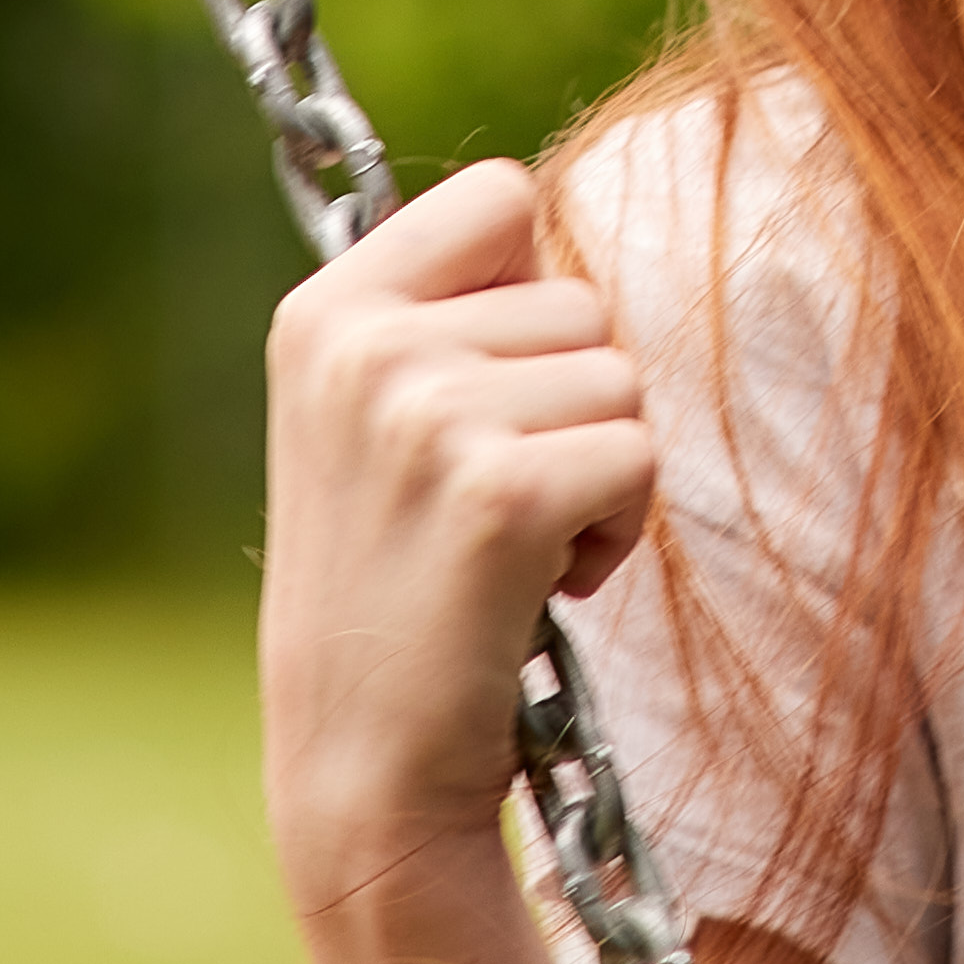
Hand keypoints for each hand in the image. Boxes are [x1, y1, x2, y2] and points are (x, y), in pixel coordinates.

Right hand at [262, 160, 655, 877]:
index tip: (481, 393)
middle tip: (491, 505)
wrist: (361, 768)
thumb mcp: (370, 421)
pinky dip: (618, 530)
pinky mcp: (500, 491)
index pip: (499, 195)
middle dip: (571, 404)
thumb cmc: (394, 590)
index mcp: (324, 311)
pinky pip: (638, 457)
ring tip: (510, 548)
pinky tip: (540, 587)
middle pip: (581, 297)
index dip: (529, 292)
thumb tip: (542, 216)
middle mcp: (364, 344)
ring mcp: (428, 413)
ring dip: (600, 470)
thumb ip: (439, 314)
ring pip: (622, 379)